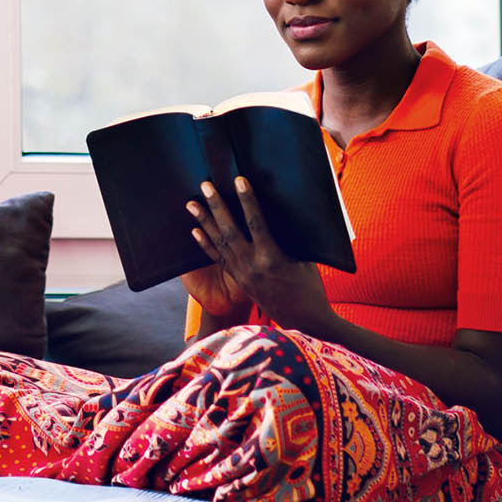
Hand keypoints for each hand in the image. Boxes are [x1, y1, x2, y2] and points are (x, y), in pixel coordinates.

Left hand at [185, 178, 330, 329]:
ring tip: (192, 204)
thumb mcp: (305, 258)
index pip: (256, 222)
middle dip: (216, 206)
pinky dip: (205, 243)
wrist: (303, 321)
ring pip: (219, 243)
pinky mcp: (238, 280)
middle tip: (205, 185)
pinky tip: (195, 230)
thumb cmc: (310, 287)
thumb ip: (289, 237)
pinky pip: (218, 258)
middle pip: (230, 230)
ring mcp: (242, 274)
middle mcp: (252, 265)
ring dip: (205, 221)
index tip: (239, 180)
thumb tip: (281, 211)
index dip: (247, 199)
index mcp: (272, 257)